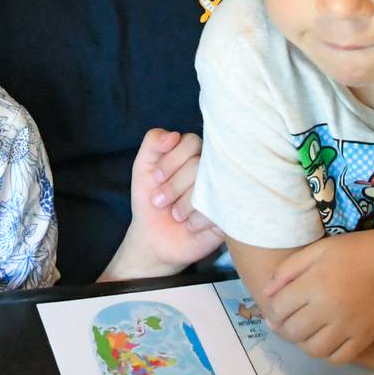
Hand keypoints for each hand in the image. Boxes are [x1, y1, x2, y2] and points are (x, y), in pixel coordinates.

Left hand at [102, 129, 224, 279]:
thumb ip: (153, 143)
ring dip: (184, 204)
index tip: (156, 177)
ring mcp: (224, 190)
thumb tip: (173, 135)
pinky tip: (190, 226)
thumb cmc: (151, 200)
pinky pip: (218, 211)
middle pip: (198, 165)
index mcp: (195, 152)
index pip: (192, 141)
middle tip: (159, 201)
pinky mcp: (230, 214)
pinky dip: (197, 221)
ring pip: (210, 186)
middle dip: (173, 186)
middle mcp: (214, 168)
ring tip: (175, 215)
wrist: (155, 239)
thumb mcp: (143, 167)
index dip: (172, 160)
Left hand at [263, 234, 373, 363]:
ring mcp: (347, 328)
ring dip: (303, 343)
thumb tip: (266, 293)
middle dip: (283, 327)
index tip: (275, 308)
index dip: (271, 310)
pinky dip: (327, 353)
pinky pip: (338, 358)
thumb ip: (288, 270)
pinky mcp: (364, 339)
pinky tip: (325, 339)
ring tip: (304, 331)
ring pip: (314, 350)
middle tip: (286, 321)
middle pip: (293, 331)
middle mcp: (328, 310)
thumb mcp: (317, 250)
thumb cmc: (354, 251)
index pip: (278, 309)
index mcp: (314, 285)